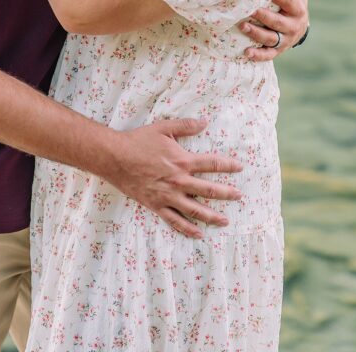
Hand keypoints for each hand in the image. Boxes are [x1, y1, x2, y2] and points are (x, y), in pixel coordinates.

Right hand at [104, 118, 242, 238]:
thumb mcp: (163, 128)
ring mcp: (168, 195)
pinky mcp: (157, 205)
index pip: (212, 164)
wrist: (116, 157)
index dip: (228, 165)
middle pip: (209, 190)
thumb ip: (185, 125)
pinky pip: (175, 221)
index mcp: (183, 161)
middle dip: (227, 193)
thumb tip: (205, 122)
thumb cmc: (139, 140)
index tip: (240, 167)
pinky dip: (188, 229)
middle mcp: (179, 181)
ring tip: (225, 220)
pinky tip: (198, 233)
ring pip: (196, 210)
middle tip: (239, 196)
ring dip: (213, 216)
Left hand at [238, 0, 314, 61]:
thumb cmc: (295, 4)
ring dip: (256, 34)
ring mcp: (285, 39)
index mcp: (298, 8)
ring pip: (271, 38)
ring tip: (242, 27)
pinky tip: (247, 53)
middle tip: (249, 9)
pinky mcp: (278, 51)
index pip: (289, 1)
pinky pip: (268, 55)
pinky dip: (258, 55)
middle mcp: (292, 25)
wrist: (299, 29)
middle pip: (278, 22)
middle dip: (264, 16)